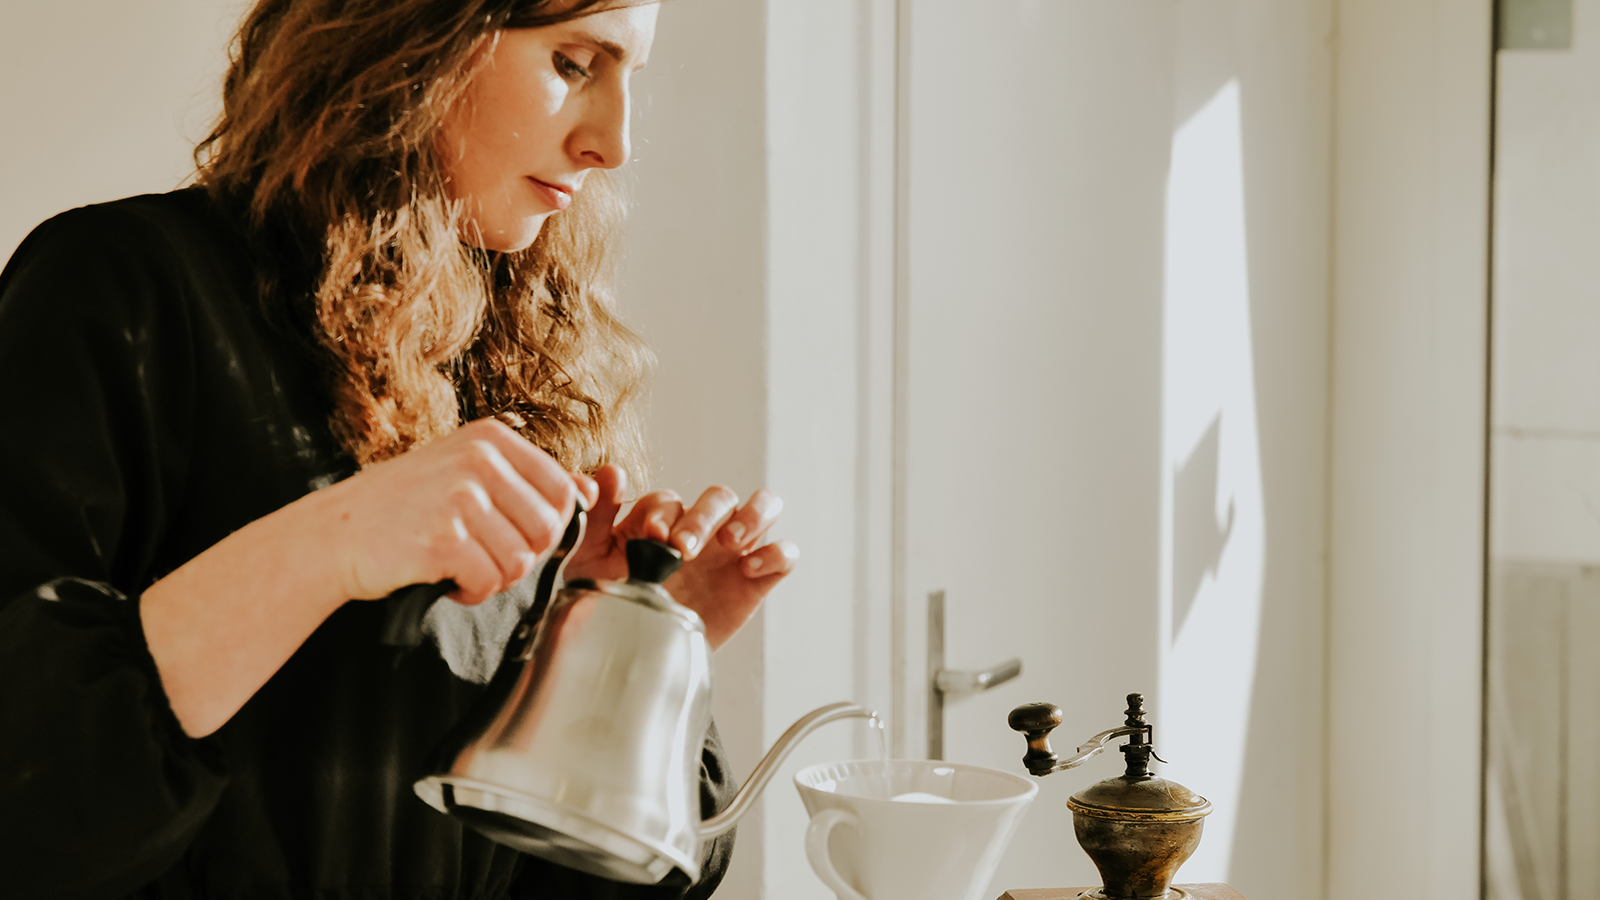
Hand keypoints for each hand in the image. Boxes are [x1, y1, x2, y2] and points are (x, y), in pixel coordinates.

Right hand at [313, 418, 597, 605]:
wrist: (334, 533)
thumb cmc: (405, 507)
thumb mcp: (468, 475)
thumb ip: (529, 482)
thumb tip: (590, 491)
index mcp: (492, 439)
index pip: (562, 492)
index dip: (543, 527)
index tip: (506, 532)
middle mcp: (479, 460)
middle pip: (547, 531)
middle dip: (518, 555)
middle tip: (478, 553)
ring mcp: (460, 497)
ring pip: (521, 561)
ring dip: (492, 576)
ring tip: (457, 563)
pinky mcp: (443, 538)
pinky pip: (489, 582)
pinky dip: (469, 592)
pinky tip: (443, 577)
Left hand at [566, 464, 796, 649]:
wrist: (639, 659)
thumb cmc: (615, 602)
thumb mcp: (593, 559)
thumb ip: (597, 516)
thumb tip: (609, 473)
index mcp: (664, 521)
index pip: (671, 501)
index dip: (664, 513)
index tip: (651, 536)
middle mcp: (703, 529)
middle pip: (719, 497)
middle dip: (703, 517)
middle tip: (683, 548)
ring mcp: (733, 553)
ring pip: (765, 506)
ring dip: (753, 515)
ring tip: (731, 542)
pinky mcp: (755, 582)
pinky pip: (784, 554)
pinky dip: (775, 554)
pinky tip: (748, 570)